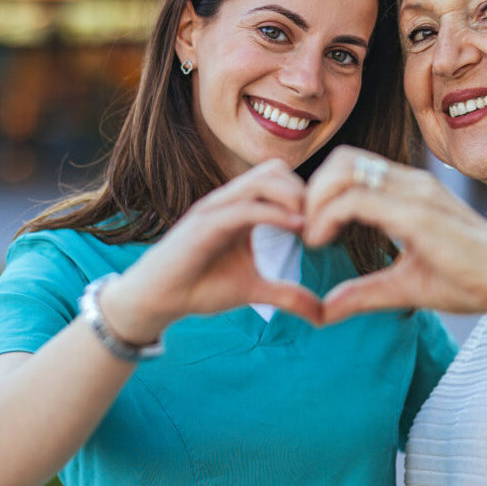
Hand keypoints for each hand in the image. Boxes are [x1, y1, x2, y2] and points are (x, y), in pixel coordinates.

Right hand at [100, 159, 323, 339]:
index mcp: (240, 208)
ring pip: (263, 180)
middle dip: (306, 190)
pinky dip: (276, 214)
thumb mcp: (254, 290)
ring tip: (313, 224)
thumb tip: (323, 316)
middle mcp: (228, 201)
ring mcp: (215, 209)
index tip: (329, 223)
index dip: (308, 195)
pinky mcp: (205, 224)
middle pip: (275, 169)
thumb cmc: (200, 287)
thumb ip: (287, 295)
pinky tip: (298, 229)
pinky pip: (246, 208)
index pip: (280, 179)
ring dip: (294, 196)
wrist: (158, 299)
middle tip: (325, 221)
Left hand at [302, 146, 486, 322]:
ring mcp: (414, 192)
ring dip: (315, 201)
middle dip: (313, 189)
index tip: (311, 228)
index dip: (322, 191)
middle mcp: (411, 183)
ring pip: (343, 171)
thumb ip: (362, 292)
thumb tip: (324, 309)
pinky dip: (326, 216)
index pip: (352, 167)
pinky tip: (320, 241)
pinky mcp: (415, 212)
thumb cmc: (469, 282)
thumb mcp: (402, 286)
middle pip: (342, 159)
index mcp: (409, 192)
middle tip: (305, 227)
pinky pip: (354, 199)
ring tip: (311, 236)